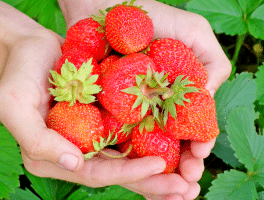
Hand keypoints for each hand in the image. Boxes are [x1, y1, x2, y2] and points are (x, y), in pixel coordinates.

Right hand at [0, 28, 176, 191]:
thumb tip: (74, 163)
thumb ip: (36, 139)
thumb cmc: (19, 74)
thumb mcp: (13, 105)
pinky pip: (129, 136)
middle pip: (118, 173)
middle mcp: (75, 152)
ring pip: (128, 160)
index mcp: (55, 156)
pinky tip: (175, 148)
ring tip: (189, 179)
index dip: (128, 174)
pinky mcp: (103, 120)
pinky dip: (151, 144)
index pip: (96, 173)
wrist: (31, 48)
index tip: (160, 167)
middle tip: (186, 188)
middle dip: (152, 183)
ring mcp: (91, 137)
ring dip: (158, 171)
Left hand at [59, 0, 230, 198]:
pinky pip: (115, 141)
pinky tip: (137, 177)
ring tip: (171, 193)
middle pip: (168, 148)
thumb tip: (208, 98)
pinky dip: (126, 162)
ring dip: (157, 176)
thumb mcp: (193, 34)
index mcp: (175, 97)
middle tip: (187, 187)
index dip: (197, 149)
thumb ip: (210, 64)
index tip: (198, 160)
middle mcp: (153, 110)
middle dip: (179, 170)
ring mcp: (128, 114)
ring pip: (143, 152)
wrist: (104, 9)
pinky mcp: (104, 112)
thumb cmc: (149, 17)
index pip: (190, 131)